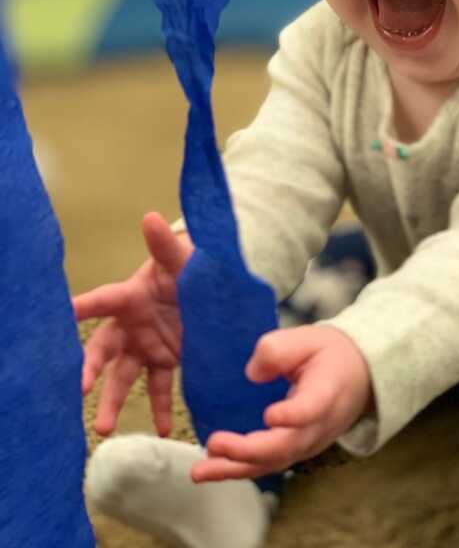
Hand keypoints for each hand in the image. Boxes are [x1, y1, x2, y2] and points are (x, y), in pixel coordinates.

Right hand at [73, 211, 193, 435]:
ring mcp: (146, 346)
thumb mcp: (183, 258)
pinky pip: (159, 388)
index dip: (80, 309)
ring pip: (123, 377)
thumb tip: (150, 216)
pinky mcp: (166, 361)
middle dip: (88, 370)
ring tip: (104, 429)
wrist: (213, 286)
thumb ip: (166, 245)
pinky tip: (161, 430)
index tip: (57, 318)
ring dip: (113, 401)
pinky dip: (159, 409)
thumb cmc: (190, 266)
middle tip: (77, 391)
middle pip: (102, 350)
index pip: (101, 301)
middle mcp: (131, 325)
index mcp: (131, 296)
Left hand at [191, 325, 372, 481]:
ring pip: (273, 462)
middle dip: (247, 451)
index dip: (293, 416)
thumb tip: (252, 374)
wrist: (357, 377)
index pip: (312, 409)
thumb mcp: (309, 338)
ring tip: (201, 471)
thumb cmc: (330, 355)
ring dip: (236, 469)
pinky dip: (240, 469)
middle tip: (215, 443)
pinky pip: (268, 464)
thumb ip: (279, 349)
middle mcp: (319, 425)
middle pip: (285, 446)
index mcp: (327, 391)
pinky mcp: (295, 450)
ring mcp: (308, 443)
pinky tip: (213, 468)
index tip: (270, 415)